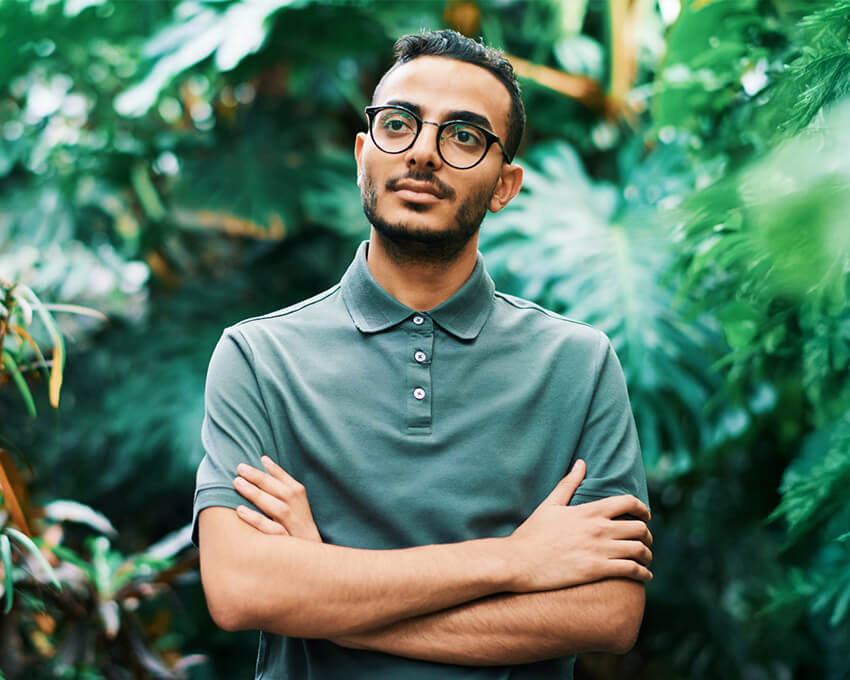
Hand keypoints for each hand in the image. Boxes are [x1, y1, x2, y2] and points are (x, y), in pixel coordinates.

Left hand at [233, 456, 321, 541]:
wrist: (310, 550)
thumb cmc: (296, 521)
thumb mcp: (294, 499)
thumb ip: (280, 480)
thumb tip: (264, 459)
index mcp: (298, 496)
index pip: (286, 480)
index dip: (273, 469)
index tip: (258, 458)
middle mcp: (297, 509)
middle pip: (280, 491)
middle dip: (260, 478)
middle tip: (240, 468)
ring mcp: (292, 526)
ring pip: (277, 508)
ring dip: (257, 494)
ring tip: (238, 483)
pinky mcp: (286, 542)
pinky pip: (271, 530)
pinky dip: (257, 520)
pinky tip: (240, 510)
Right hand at [506, 459, 652, 591]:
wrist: (519, 561)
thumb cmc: (533, 533)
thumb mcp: (550, 504)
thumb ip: (569, 484)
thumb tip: (581, 463)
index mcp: (589, 511)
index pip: (627, 502)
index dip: (642, 508)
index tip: (645, 515)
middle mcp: (598, 529)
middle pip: (639, 528)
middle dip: (647, 534)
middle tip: (645, 540)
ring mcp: (598, 550)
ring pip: (639, 550)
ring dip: (647, 554)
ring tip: (645, 558)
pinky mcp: (596, 570)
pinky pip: (631, 570)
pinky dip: (643, 574)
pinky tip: (644, 576)